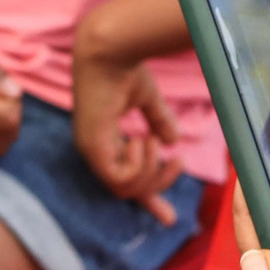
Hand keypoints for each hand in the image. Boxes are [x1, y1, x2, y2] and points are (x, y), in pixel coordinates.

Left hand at [72, 18, 182, 224]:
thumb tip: (172, 141)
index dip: (149, 198)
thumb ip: (158, 121)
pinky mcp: (92, 147)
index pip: (125, 178)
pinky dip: (139, 166)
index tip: (170, 218)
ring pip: (126, 189)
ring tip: (153, 141)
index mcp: (105, 140)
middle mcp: (94, 149)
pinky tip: (142, 140)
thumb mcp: (147, 101)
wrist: (110, 52)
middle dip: (158, 187)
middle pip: (128, 190)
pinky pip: (119, 178)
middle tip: (179, 163)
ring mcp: (90, 150)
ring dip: (150, 172)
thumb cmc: (125, 70)